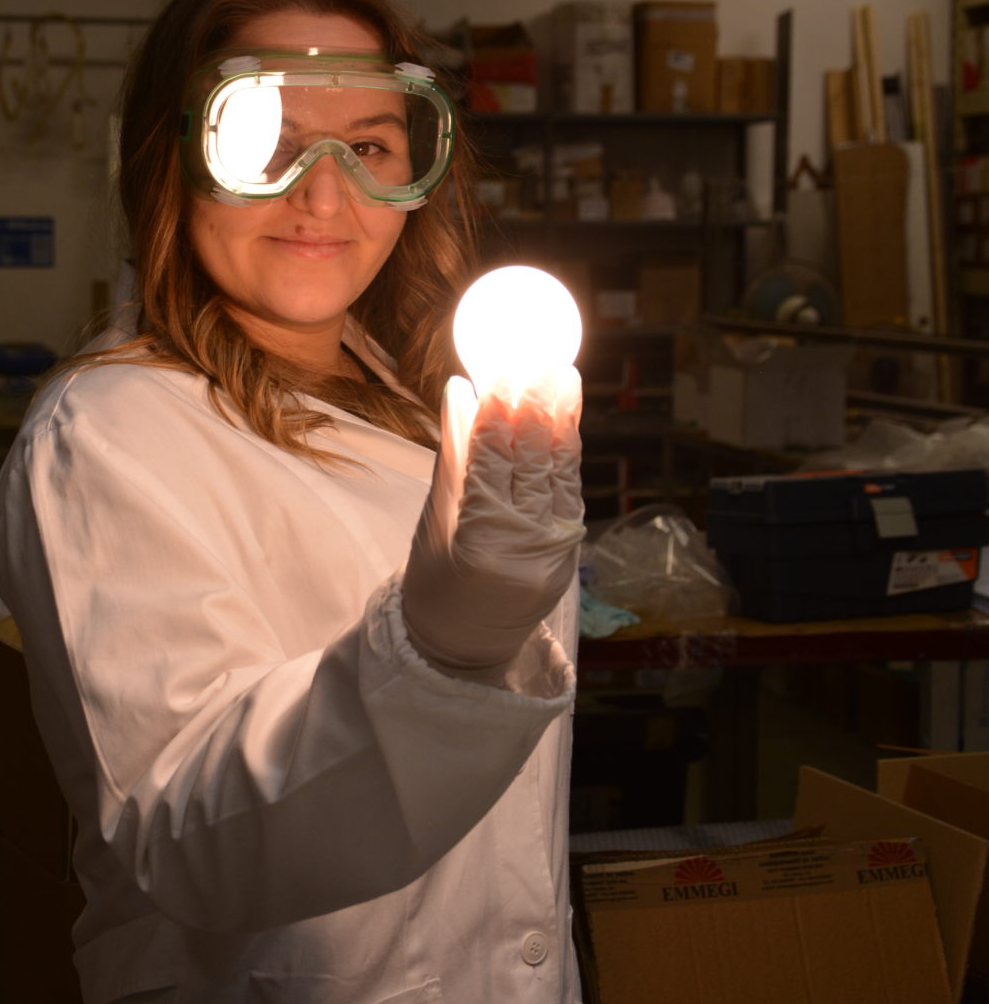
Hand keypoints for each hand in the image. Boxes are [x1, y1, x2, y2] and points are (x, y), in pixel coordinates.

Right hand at [401, 369, 584, 676]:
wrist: (463, 647)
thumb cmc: (435, 584)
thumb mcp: (433, 520)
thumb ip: (453, 454)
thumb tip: (460, 389)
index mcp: (482, 540)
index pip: (494, 457)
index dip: (501, 407)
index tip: (503, 364)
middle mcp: (526, 544)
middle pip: (533, 458)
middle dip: (537, 402)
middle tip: (539, 356)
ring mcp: (555, 550)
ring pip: (559, 471)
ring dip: (561, 418)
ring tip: (562, 373)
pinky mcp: (570, 550)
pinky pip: (569, 490)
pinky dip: (569, 451)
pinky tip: (569, 417)